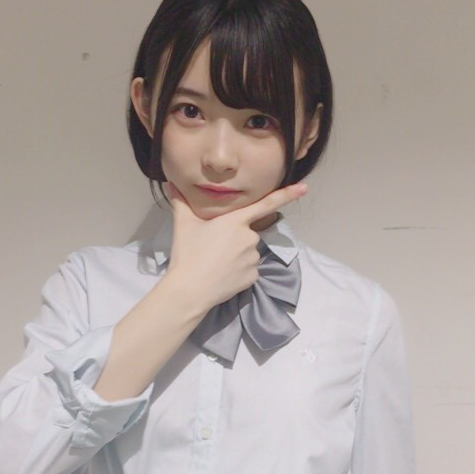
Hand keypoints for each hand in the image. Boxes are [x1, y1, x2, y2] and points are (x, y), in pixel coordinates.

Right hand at [161, 180, 308, 312]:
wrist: (190, 289)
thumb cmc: (188, 254)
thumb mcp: (183, 225)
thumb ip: (180, 202)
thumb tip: (170, 184)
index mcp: (235, 221)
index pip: (265, 204)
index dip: (286, 195)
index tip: (304, 188)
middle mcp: (249, 238)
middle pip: (246, 233)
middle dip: (234, 239)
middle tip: (212, 249)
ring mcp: (253, 258)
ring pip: (248, 252)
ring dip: (237, 255)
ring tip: (215, 263)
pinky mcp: (253, 276)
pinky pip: (249, 269)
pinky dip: (239, 271)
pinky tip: (223, 275)